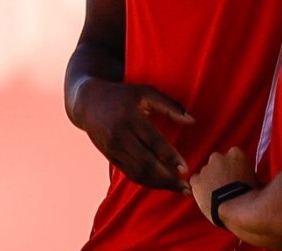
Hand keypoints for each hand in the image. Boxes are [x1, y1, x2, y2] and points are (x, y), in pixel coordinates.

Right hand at [71, 78, 194, 191]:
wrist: (89, 103)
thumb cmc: (123, 96)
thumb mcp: (146, 92)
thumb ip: (170, 106)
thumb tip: (192, 121)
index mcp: (130, 117)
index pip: (153, 141)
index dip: (170, 157)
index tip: (185, 169)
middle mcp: (120, 135)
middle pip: (145, 163)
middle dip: (167, 178)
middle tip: (186, 187)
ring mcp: (113, 148)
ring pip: (137, 172)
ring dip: (159, 184)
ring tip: (177, 188)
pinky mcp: (110, 157)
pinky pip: (130, 173)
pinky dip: (147, 181)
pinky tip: (162, 183)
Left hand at [189, 147, 259, 224]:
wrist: (236, 209)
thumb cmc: (251, 195)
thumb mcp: (257, 180)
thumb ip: (250, 173)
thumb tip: (253, 177)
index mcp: (236, 153)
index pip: (234, 156)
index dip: (235, 168)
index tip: (238, 178)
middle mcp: (219, 156)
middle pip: (218, 162)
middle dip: (221, 171)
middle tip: (226, 186)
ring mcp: (206, 168)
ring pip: (207, 172)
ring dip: (210, 180)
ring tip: (217, 195)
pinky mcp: (196, 180)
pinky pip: (196, 181)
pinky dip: (199, 187)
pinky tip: (207, 197)